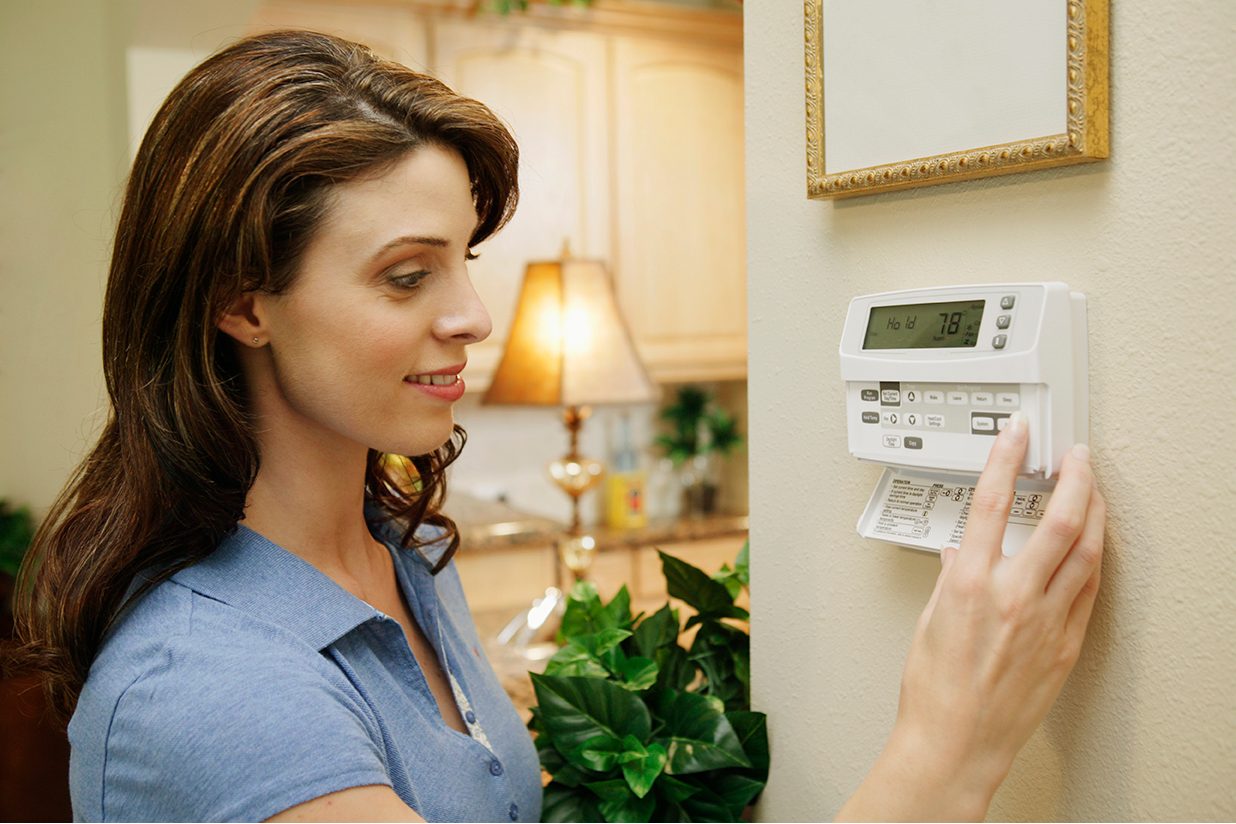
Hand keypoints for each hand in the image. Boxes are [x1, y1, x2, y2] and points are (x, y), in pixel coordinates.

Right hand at [838, 413, 1105, 820]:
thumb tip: (960, 556)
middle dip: (1075, 479)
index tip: (1016, 434)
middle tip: (1077, 456)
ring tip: (1093, 493)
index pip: (994, 503)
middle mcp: (1014, 596)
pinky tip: (1092, 549)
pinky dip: (1093, 561)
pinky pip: (1089, 591)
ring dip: (1094, 514)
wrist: (956, 741)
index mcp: (970, 583)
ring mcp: (1046, 621)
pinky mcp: (1065, 645)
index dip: (1006, 460)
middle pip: (1061, 521)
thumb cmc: (933, 690)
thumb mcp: (930, 620)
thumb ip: (951, 580)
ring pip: (1086, 553)